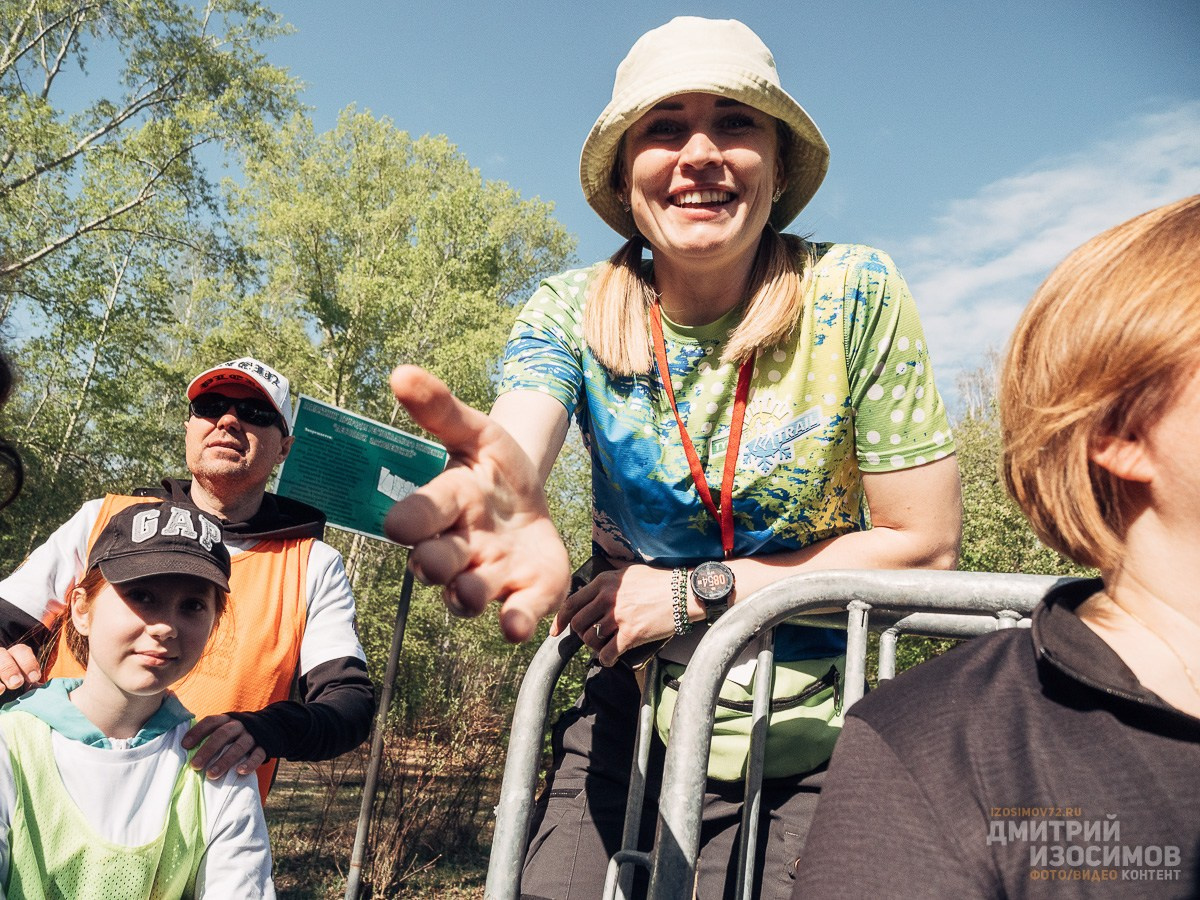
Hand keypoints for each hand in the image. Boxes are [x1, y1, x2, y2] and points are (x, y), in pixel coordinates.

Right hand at [0, 644, 41, 691]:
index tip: (34, 678)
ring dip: (0, 672)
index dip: (28, 662)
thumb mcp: (25, 684)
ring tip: (2, 690)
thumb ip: (30, 681)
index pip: (21, 651)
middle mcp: (0, 657)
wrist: (0, 698)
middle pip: (1, 654)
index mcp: (14, 656)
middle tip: (16, 684)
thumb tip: (41, 687)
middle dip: (9, 669)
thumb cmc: (18, 691)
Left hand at [182, 714, 266, 779]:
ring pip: (239, 746)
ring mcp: (252, 736)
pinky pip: (258, 755)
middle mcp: (239, 726)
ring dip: (225, 760)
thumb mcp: (222, 729)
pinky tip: (239, 771)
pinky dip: (249, 763)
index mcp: (226, 720)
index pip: (211, 722)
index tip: (184, 745)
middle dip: (208, 750)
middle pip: (223, 734)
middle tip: (195, 766)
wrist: (268, 728)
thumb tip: (184, 750)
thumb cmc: (234, 735)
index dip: (197, 732)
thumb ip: (208, 736)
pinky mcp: (264, 747)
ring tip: (211, 775)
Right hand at [385, 366, 570, 642]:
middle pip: (435, 563)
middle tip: (431, 563)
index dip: (408, 521)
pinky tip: (516, 625)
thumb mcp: (476, 432)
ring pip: (467, 594)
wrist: (529, 499)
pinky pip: (515, 613)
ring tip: (471, 590)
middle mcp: (458, 546)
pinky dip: (515, 621)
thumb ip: (441, 409)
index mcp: (445, 504)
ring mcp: (489, 573)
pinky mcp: (524, 592)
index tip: (400, 525)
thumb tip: (400, 372)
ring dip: (467, 594)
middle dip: (431, 564)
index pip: (417, 515)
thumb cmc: (493, 467)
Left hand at [554, 564, 678, 666]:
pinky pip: (607, 654)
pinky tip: (611, 659)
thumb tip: (594, 593)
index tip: (556, 631)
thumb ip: (608, 582)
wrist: (684, 593)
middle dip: (581, 635)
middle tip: (591, 638)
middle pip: (578, 624)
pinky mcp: (630, 634)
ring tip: (605, 645)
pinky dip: (606, 660)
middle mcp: (607, 598)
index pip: (571, 603)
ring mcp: (618, 617)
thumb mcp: (628, 572)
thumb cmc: (660, 582)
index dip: (560, 620)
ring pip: (590, 640)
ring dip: (595, 647)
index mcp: (603, 582)